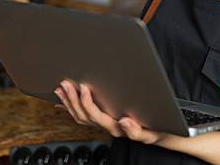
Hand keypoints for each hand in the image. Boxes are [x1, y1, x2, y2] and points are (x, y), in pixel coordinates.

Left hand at [55, 80, 171, 144]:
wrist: (157, 134)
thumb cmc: (154, 130)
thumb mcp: (149, 133)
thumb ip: (136, 130)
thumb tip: (124, 121)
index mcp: (116, 128)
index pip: (96, 116)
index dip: (87, 102)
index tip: (83, 88)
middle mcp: (107, 127)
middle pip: (84, 116)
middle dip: (73, 100)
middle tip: (66, 84)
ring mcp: (103, 124)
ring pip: (80, 117)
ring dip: (69, 102)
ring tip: (61, 89)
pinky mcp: (102, 120)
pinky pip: (82, 117)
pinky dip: (71, 108)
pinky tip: (63, 102)